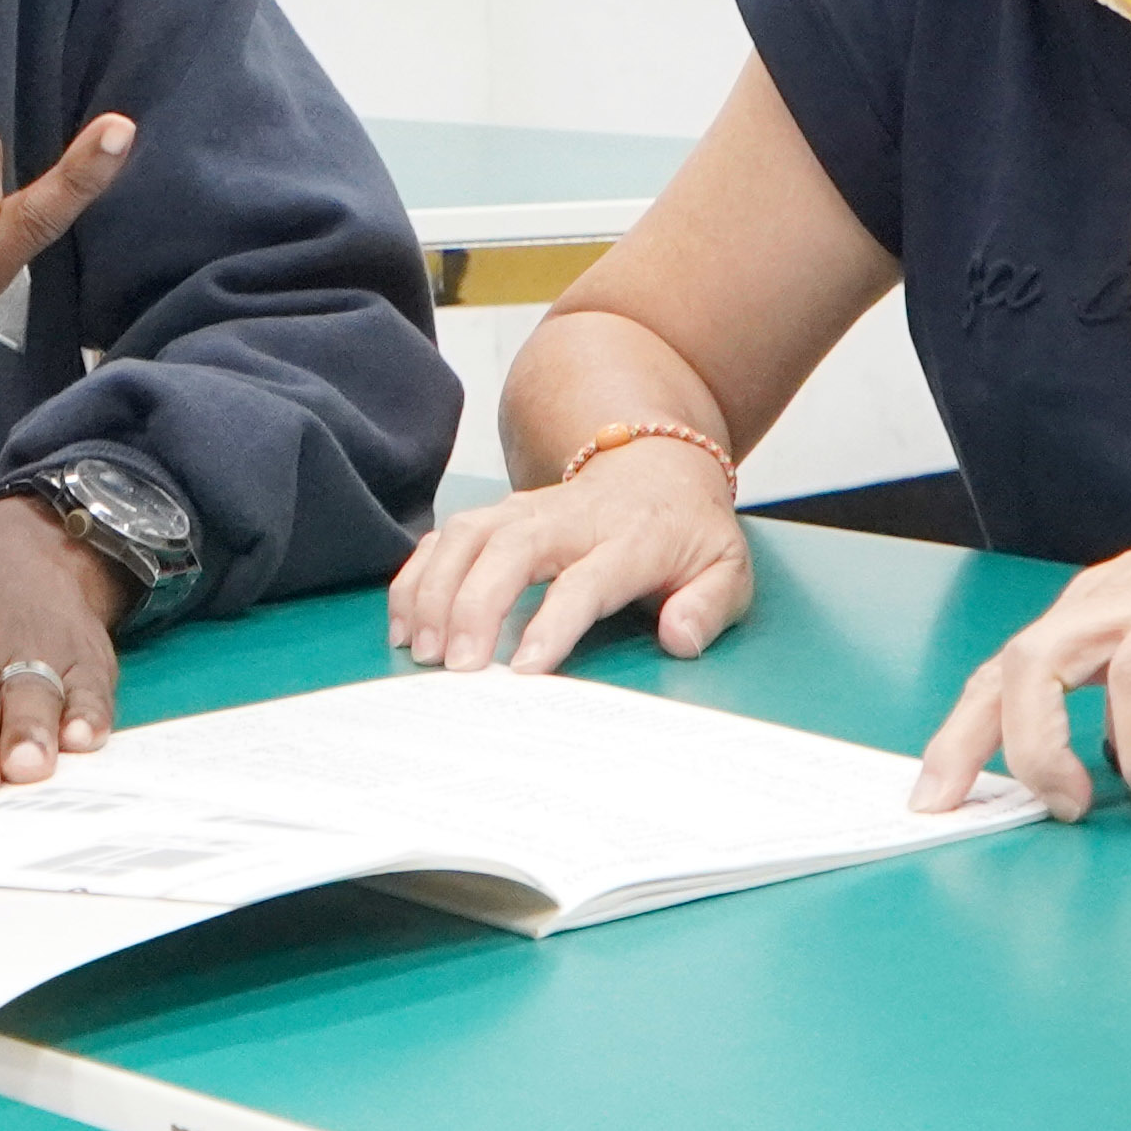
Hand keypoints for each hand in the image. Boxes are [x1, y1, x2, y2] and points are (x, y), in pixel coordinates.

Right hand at [387, 436, 755, 675]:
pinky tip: (403, 622)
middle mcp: (569, 518)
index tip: (525, 668)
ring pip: (466, 536)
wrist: (657, 462)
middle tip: (455, 667)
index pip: (586, 579)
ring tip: (420, 649)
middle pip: (510, 551)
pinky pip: (444, 536)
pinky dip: (416, 576)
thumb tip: (677, 637)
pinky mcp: (496, 514)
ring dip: (434, 590)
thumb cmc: (687, 530)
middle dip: (474, 606)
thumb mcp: (726, 566)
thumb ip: (709, 605)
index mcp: (630, 538)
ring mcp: (525, 509)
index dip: (554, 622)